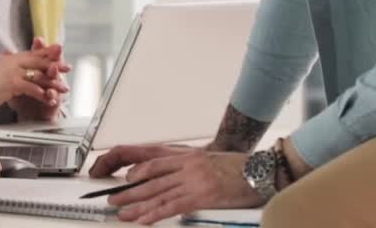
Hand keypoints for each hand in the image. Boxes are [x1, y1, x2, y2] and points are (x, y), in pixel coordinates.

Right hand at [0, 40, 70, 113]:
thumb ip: (6, 64)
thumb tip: (10, 57)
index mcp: (9, 58)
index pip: (32, 53)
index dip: (46, 52)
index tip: (58, 52)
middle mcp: (12, 61)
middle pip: (38, 61)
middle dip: (55, 64)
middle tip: (67, 67)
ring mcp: (12, 72)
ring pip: (38, 75)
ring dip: (52, 82)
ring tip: (63, 88)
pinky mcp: (12, 83)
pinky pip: (31, 87)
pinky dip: (41, 93)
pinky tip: (48, 97)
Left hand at [88, 144, 261, 224]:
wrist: (261, 171)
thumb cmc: (238, 168)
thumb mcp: (209, 161)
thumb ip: (189, 169)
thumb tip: (172, 182)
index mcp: (187, 156)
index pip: (153, 162)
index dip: (136, 172)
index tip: (124, 181)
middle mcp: (187, 166)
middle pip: (151, 179)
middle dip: (130, 191)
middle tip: (114, 200)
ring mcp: (194, 180)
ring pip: (158, 194)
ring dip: (138, 205)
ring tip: (122, 213)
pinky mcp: (203, 196)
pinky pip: (173, 206)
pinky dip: (156, 214)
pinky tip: (145, 219)